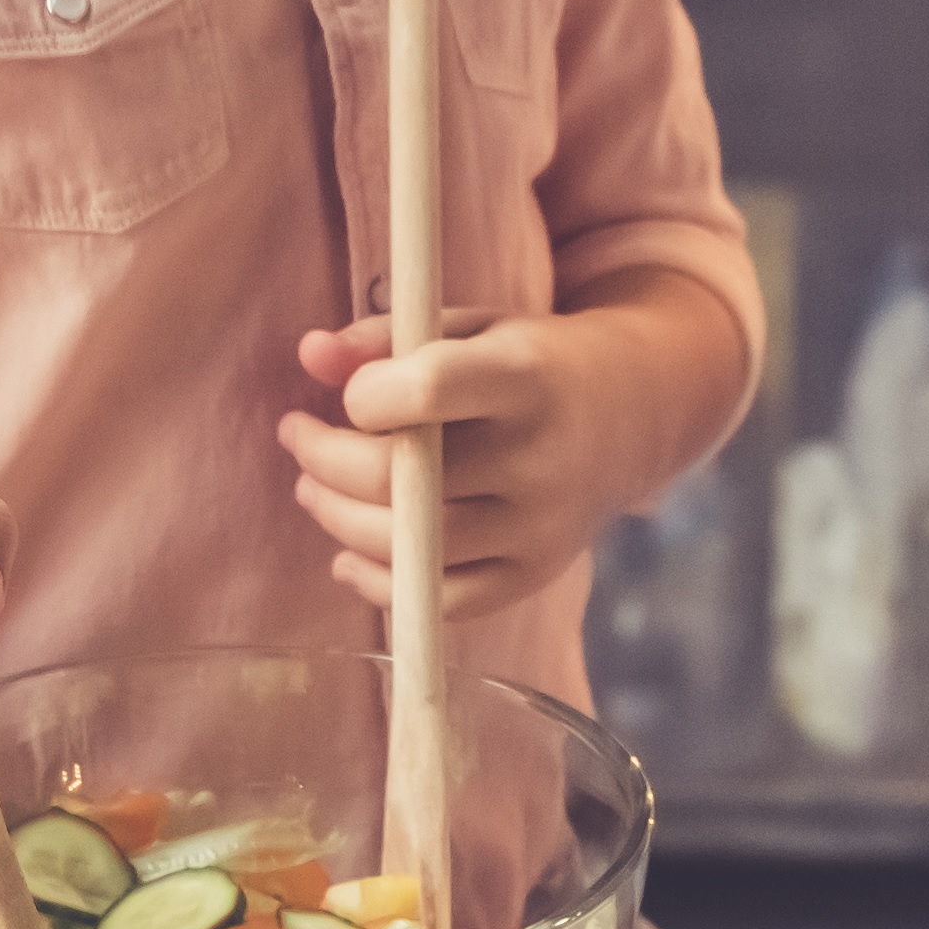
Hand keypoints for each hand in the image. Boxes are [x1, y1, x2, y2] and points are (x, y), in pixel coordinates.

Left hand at [286, 292, 719, 615]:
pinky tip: (349, 554)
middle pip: (401, 481)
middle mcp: (539, 458)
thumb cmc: (529, 362)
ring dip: (336, 518)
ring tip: (312, 488)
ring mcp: (540, 526)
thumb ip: (385, 337)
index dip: (365, 395)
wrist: (630, 413)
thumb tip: (310, 354)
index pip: (426, 392)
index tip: (351, 392)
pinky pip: (441, 600)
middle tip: (298, 435)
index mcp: (526, 377)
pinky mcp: (534, 574)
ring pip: (410, 547)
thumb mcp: (469, 327)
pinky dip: (380, 584)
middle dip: (324, 459)